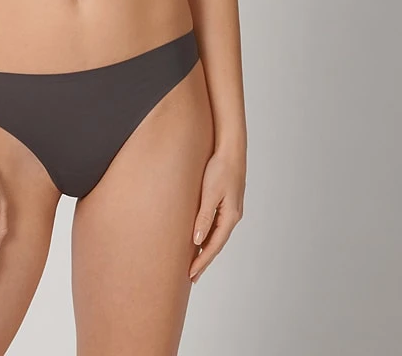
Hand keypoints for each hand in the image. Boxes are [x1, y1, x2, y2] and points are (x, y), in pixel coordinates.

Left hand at [189, 145, 245, 282]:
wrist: (230, 148)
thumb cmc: (220, 168)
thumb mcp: (209, 193)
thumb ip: (203, 217)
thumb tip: (197, 241)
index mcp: (230, 216)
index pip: (214, 246)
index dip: (202, 261)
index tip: (191, 274)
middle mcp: (233, 216)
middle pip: (216, 244)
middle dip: (204, 260)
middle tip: (191, 276)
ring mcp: (231, 209)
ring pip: (216, 235)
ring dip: (205, 248)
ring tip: (194, 261)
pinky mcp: (227, 201)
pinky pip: (216, 224)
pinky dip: (208, 235)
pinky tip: (200, 237)